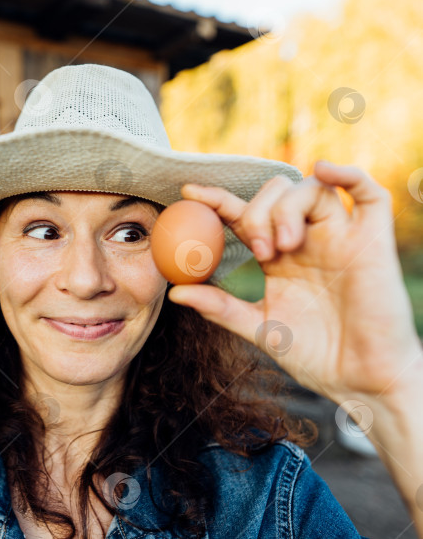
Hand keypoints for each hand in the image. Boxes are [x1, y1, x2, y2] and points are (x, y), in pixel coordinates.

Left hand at [168, 160, 421, 404]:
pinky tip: (324, 170)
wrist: (361, 380)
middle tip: (260, 252)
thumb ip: (220, 307)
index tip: (187, 192)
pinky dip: (348, 174)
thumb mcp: (259, 328)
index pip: (242, 214)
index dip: (216, 199)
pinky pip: (370, 194)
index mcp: (277, 256)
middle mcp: (307, 239)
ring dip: (288, 208)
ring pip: (311, 188)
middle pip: (276, 193)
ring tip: (284, 247)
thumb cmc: (315, 356)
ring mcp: (341, 237)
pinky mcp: (374, 242)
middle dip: (258, 213)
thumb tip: (176, 291)